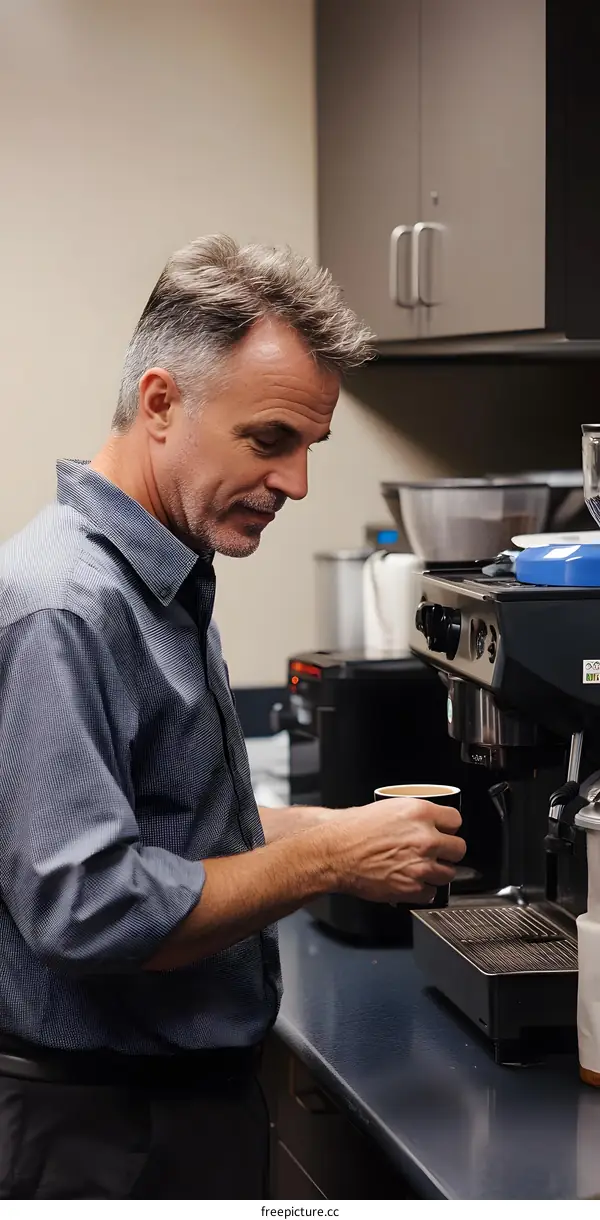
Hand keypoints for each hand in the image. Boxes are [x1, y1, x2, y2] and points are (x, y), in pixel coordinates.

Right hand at [323, 797, 465, 904]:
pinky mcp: (413, 887)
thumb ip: (412, 817)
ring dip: (438, 873)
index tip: (444, 832)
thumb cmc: (352, 831)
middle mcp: (425, 838)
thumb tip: (424, 822)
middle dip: (448, 852)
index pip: (455, 820)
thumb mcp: (386, 809)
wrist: (334, 853)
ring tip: (422, 870)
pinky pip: (432, 893)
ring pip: (449, 873)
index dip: (448, 828)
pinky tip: (411, 883)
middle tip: (435, 853)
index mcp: (419, 812)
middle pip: (458, 848)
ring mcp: (421, 865)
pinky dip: (423, 891)